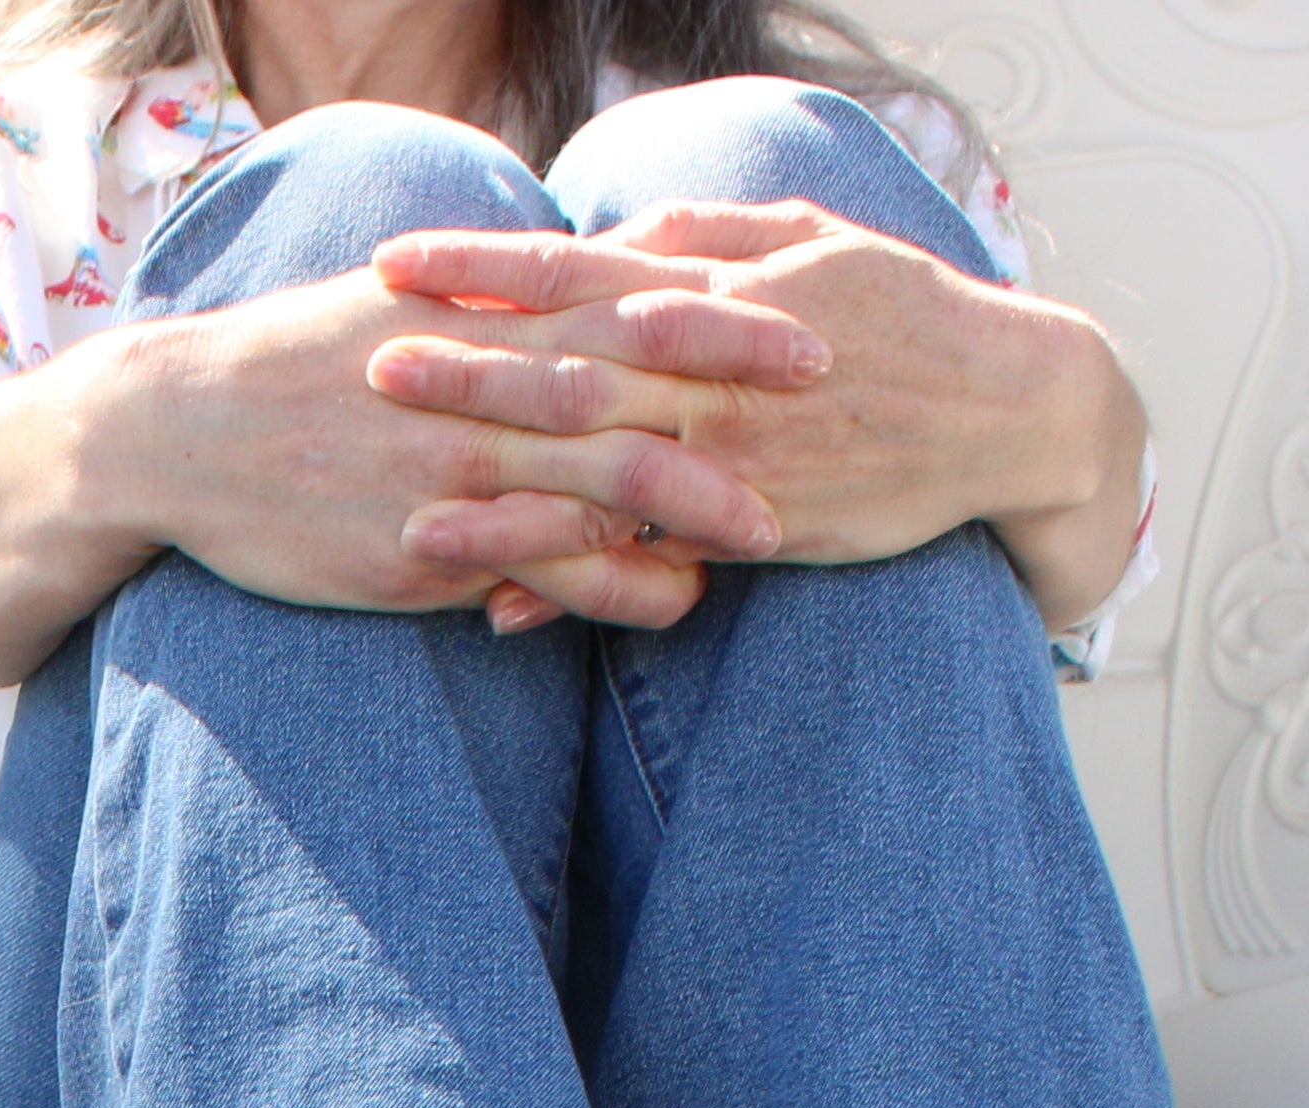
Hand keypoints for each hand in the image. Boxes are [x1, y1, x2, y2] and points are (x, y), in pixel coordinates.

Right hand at [91, 264, 789, 630]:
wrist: (184, 431)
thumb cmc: (295, 372)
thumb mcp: (398, 310)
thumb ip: (492, 306)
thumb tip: (564, 291)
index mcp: (483, 315)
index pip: (625, 291)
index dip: (719, 293)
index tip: (805, 290)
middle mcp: (482, 379)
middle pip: (635, 368)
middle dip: (736, 375)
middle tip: (835, 380)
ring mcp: (456, 462)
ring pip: (601, 475)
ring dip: (697, 499)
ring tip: (780, 523)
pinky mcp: (425, 541)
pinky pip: (541, 568)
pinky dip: (615, 587)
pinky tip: (679, 605)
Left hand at [365, 204, 1145, 628]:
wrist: (1008, 408)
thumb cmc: (906, 319)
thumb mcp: (809, 247)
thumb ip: (705, 239)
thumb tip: (618, 233)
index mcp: (714, 290)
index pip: (575, 267)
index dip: (482, 265)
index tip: (397, 261)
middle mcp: (711, 369)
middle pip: (564, 365)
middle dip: (465, 369)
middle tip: (367, 368)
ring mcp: (731, 452)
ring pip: (594, 470)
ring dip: (499, 489)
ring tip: (406, 504)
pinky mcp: (755, 526)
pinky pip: (646, 561)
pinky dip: (572, 582)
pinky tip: (498, 605)